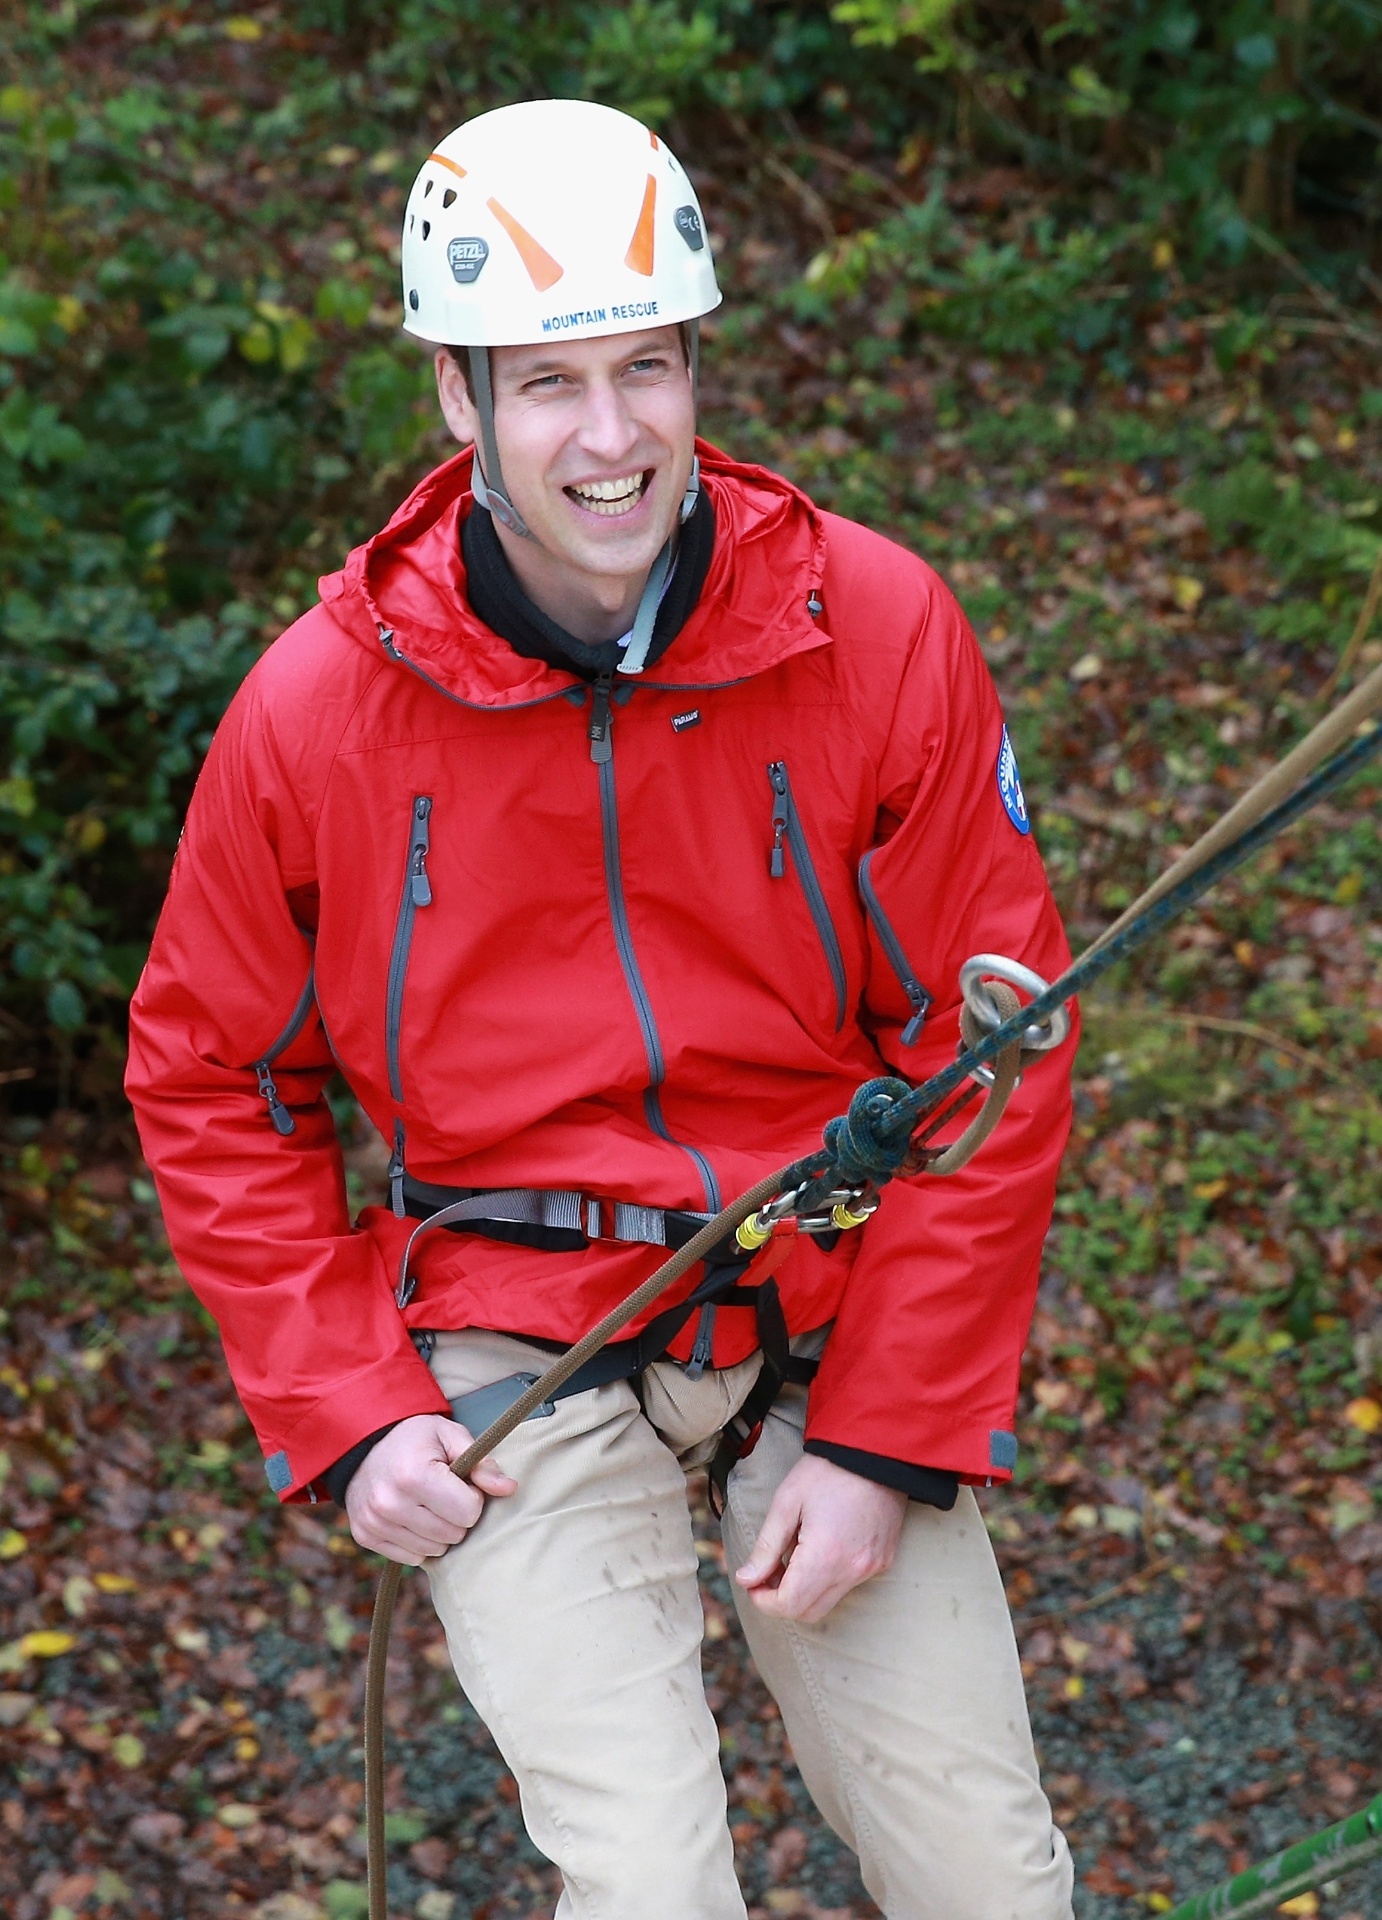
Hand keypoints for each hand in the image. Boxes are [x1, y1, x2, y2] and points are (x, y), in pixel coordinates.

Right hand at [344, 1414, 516, 1564]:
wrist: (364, 1444)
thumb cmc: (416, 1439)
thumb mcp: (451, 1436)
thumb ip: (482, 1463)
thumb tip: (510, 1488)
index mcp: (414, 1474)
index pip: (468, 1512)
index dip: (472, 1496)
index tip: (460, 1482)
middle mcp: (389, 1502)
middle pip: (453, 1535)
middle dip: (457, 1516)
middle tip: (445, 1492)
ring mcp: (374, 1522)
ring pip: (435, 1550)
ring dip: (440, 1531)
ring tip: (428, 1503)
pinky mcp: (365, 1536)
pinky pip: (412, 1558)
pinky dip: (419, 1541)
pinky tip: (412, 1516)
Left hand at [735, 1453, 905, 1623]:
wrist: (875, 1450)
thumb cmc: (826, 1471)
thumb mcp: (786, 1502)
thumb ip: (766, 1546)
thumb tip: (746, 1580)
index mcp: (826, 1555)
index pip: (790, 1605)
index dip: (764, 1600)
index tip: (753, 1581)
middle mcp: (853, 1569)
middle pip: (809, 1612)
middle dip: (781, 1600)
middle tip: (768, 1571)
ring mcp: (872, 1567)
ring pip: (829, 1602)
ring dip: (805, 1591)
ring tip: (793, 1556)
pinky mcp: (883, 1560)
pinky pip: (849, 1584)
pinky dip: (828, 1578)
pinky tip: (819, 1549)